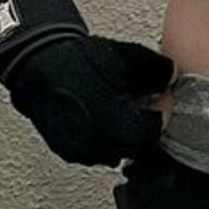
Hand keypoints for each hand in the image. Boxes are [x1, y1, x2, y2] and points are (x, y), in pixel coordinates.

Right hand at [4, 33, 172, 167]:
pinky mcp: (66, 150)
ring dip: (122, 136)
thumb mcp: (127, 57)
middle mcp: (98, 144)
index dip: (158, 114)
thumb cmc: (78, 58)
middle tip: (140, 106)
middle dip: (141, 127)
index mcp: (117, 124)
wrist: (38, 61)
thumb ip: (156, 70)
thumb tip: (171, 78)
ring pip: (114, 151)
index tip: (158, 102)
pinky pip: (94, 151)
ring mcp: (80, 150)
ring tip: (118, 110)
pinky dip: (102, 139)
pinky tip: (99, 116)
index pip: (153, 132)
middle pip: (135, 146)